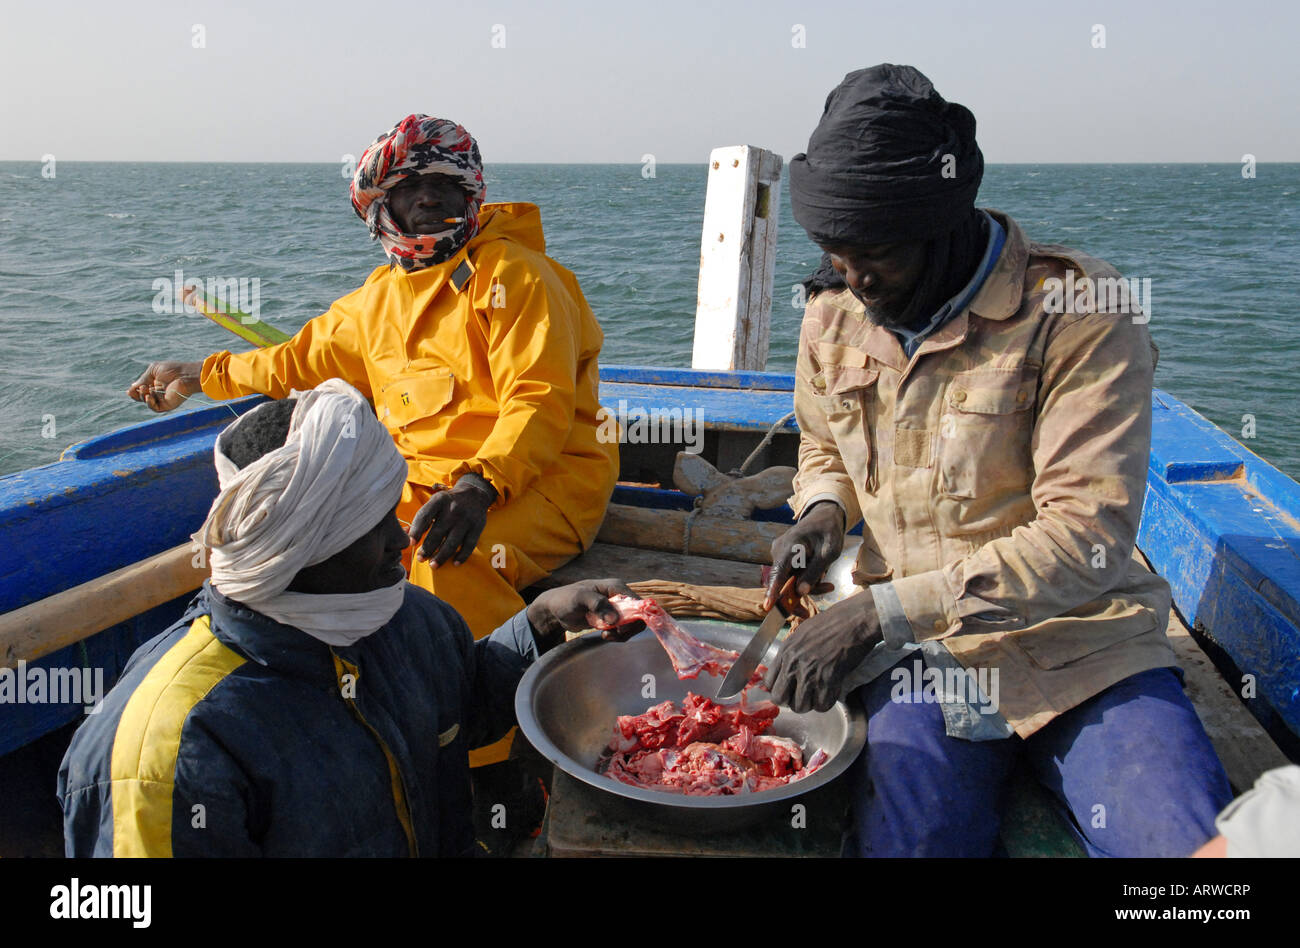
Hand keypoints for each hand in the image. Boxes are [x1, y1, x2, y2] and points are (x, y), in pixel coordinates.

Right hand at [127, 360, 203, 411]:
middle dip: (137, 394)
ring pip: (147, 402)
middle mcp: (158, 392)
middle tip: (139, 388)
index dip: (135, 391)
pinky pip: (154, 408)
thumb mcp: (153, 371)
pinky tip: (148, 396)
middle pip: (142, 397)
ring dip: (142, 396)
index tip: (129, 390)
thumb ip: (142, 379)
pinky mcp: (167, 405)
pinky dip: (149, 403)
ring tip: (145, 389)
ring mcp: (163, 399)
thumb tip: (131, 388)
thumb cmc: (172, 370)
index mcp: (155, 383)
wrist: (185, 375)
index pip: (142, 390)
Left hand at [407, 474, 496, 567]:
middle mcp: (453, 509)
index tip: (411, 543)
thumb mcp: (436, 502)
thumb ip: (424, 517)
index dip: (416, 530)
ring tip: (433, 565)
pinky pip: (469, 545)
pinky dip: (462, 556)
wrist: (474, 494)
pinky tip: (455, 563)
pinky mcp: (478, 527)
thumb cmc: (448, 502)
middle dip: (427, 548)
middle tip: (420, 559)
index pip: (425, 516)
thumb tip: (409, 537)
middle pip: (437, 533)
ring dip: (441, 556)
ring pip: (452, 542)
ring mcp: (466, 519)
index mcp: (439, 500)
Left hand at [526, 579, 644, 650]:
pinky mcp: (612, 619)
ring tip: (606, 636)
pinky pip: (624, 630)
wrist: (555, 610)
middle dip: (629, 628)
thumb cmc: (565, 599)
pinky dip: (618, 636)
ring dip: (623, 634)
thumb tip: (615, 618)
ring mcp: (616, 608)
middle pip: (639, 615)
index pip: (637, 602)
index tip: (621, 629)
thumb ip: (597, 604)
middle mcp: (619, 596)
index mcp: (616, 587)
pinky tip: (604, 635)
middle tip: (614, 634)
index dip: (635, 617)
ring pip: (633, 624)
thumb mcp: (579, 598)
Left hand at [762, 593, 881, 712]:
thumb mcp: (801, 634)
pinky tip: (831, 691)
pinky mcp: (828, 680)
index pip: (769, 682)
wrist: (854, 620)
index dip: (779, 688)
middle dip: (791, 700)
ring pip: (800, 706)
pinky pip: (821, 706)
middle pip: (780, 698)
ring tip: (818, 693)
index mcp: (786, 651)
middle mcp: (794, 663)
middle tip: (803, 695)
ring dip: (809, 704)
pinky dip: (827, 703)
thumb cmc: (831, 624)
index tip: (788, 689)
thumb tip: (785, 670)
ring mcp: (810, 673)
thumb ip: (790, 653)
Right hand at [763, 501, 845, 610]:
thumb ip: (814, 572)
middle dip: (797, 596)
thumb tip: (800, 593)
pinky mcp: (784, 559)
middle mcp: (779, 551)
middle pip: (783, 581)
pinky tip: (821, 578)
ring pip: (789, 580)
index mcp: (790, 546)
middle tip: (807, 614)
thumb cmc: (828, 532)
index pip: (778, 572)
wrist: (824, 517)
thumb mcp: (829, 552)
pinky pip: (791, 576)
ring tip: (828, 585)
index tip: (768, 606)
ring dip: (807, 587)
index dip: (773, 591)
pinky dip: (805, 581)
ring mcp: (780, 555)